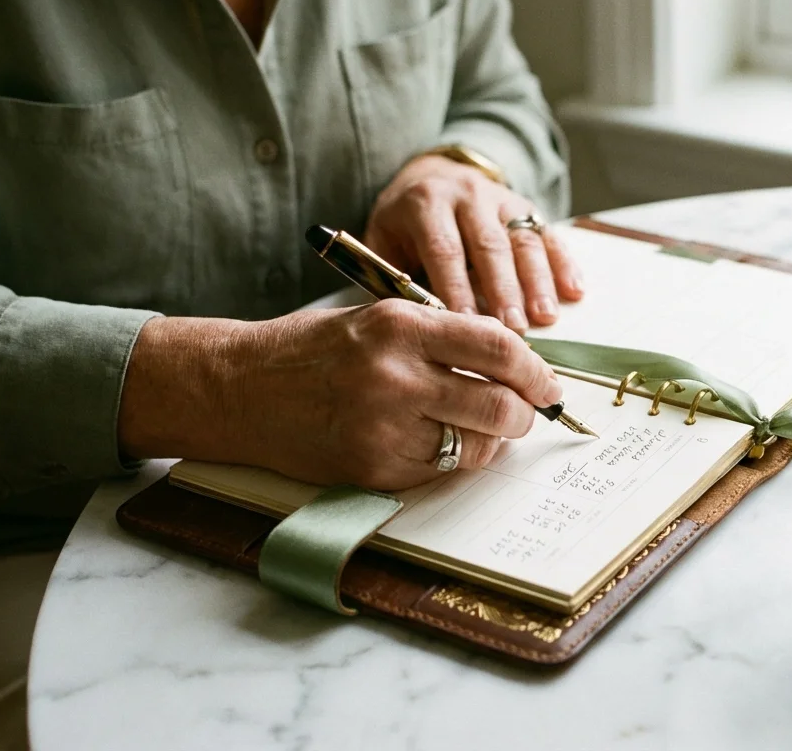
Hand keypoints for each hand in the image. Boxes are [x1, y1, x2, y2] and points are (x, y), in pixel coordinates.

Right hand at [118, 301, 561, 490]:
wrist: (242, 389)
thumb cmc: (317, 351)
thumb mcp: (379, 320)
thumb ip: (443, 338)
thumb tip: (515, 366)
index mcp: (401, 326)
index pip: (498, 348)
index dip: (536, 372)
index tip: (549, 386)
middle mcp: (395, 375)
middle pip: (499, 406)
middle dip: (524, 415)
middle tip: (523, 415)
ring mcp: (383, 427)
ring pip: (476, 446)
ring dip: (489, 442)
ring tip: (475, 430)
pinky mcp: (373, 467)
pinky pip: (440, 471)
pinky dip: (449, 460)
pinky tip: (432, 442)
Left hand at [363, 153, 583, 331]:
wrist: (431, 176)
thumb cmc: (405, 227)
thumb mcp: (383, 242)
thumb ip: (394, 278)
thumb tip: (414, 328)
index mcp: (425, 203)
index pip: (445, 250)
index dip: (458, 290)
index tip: (468, 327)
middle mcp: (467, 195)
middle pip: (490, 246)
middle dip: (504, 290)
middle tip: (514, 331)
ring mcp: (501, 199)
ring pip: (523, 240)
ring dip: (538, 281)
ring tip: (546, 317)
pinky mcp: (526, 207)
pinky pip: (548, 235)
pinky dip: (564, 263)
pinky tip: (574, 291)